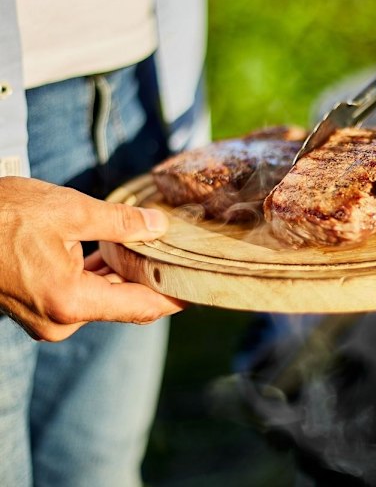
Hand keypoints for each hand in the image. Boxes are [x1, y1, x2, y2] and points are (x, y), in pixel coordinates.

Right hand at [0, 176, 186, 340]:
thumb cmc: (3, 215)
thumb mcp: (70, 211)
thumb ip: (121, 222)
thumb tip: (158, 225)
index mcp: (71, 302)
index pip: (141, 307)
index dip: (174, 298)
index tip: (199, 289)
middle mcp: (60, 321)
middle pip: (124, 305)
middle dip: (153, 282)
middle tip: (181, 260)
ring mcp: (46, 318)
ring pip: (103, 299)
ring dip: (126, 278)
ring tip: (155, 253)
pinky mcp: (38, 307)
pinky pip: (82, 296)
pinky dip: (102, 278)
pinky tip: (117, 256)